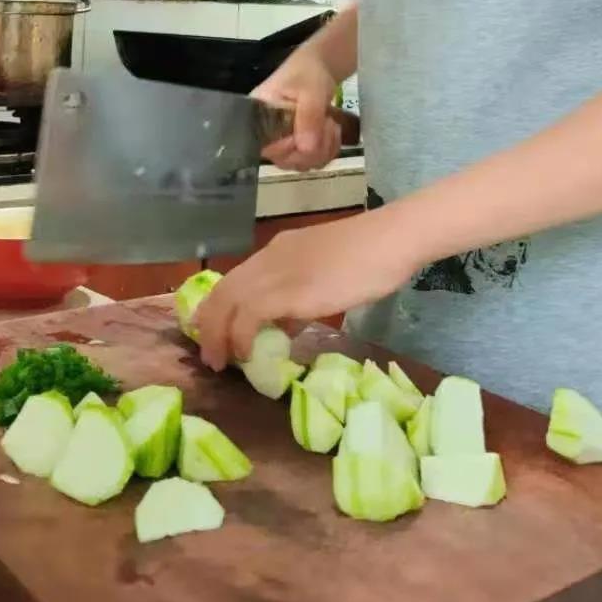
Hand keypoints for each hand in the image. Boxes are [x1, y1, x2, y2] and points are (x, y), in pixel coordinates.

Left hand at [193, 211, 414, 369]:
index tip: (214, 332)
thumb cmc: (370, 256)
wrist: (392, 240)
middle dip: (210, 325)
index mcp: (278, 250)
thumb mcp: (326, 277)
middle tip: (210, 354)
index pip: (234, 279)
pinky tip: (247, 354)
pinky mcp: (289, 290)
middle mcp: (270, 257)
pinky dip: (241, 336)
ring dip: (218, 335)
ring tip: (220, 361)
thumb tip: (286, 325)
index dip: (219, 308)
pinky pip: (249, 314)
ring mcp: (278, 271)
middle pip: (223, 291)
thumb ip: (302, 297)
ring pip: (228, 302)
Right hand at [253, 51, 340, 170]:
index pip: (266, 147)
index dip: (290, 146)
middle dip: (313, 147)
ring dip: (324, 148)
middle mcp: (265, 133)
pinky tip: (332, 132)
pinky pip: (311, 162)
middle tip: (327, 124)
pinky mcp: (296, 146)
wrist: (319, 68)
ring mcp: (281, 142)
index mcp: (257, 116)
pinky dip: (328, 151)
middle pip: (285, 160)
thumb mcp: (310, 91)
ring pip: (301, 164)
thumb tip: (306, 149)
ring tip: (330, 124)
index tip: (310, 129)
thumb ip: (308, 118)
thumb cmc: (308, 73)